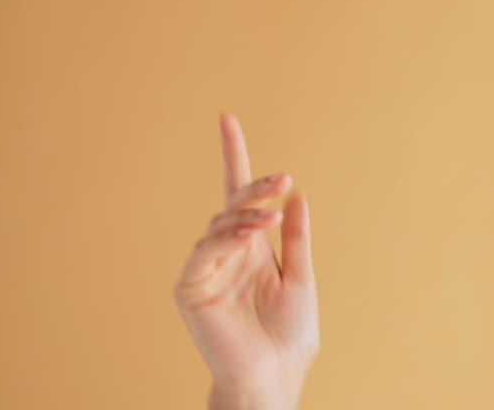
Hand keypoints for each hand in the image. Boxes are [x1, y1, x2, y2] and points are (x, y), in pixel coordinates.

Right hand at [174, 114, 319, 409]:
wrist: (275, 375)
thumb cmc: (290, 335)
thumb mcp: (302, 278)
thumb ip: (296, 239)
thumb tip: (296, 197)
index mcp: (253, 249)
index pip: (240, 195)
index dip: (235, 156)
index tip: (227, 119)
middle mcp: (228, 254)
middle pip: (232, 205)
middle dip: (255, 188)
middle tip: (281, 180)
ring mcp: (207, 270)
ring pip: (220, 225)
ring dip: (245, 215)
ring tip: (270, 215)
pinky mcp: (191, 288)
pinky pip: (204, 253)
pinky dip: (225, 239)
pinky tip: (248, 236)